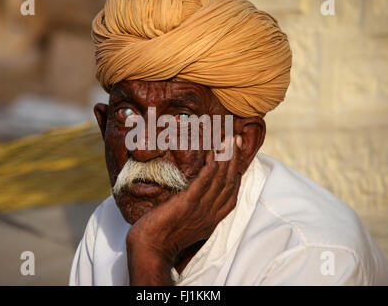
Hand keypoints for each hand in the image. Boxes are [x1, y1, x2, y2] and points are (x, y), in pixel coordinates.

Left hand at [126, 135, 242, 284]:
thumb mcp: (186, 224)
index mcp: (211, 219)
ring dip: (226, 157)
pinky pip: (203, 183)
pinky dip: (210, 168)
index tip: (237, 157)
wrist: (150, 249)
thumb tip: (192, 195)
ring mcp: (200, 208)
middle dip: (235, 159)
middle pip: (230, 183)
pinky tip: (213, 154)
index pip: (231, 194)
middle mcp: (210, 213)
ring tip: (228, 140)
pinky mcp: (187, 203)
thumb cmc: (162, 237)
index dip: (236, 174)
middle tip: (237, 139)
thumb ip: (194, 210)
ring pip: (220, 180)